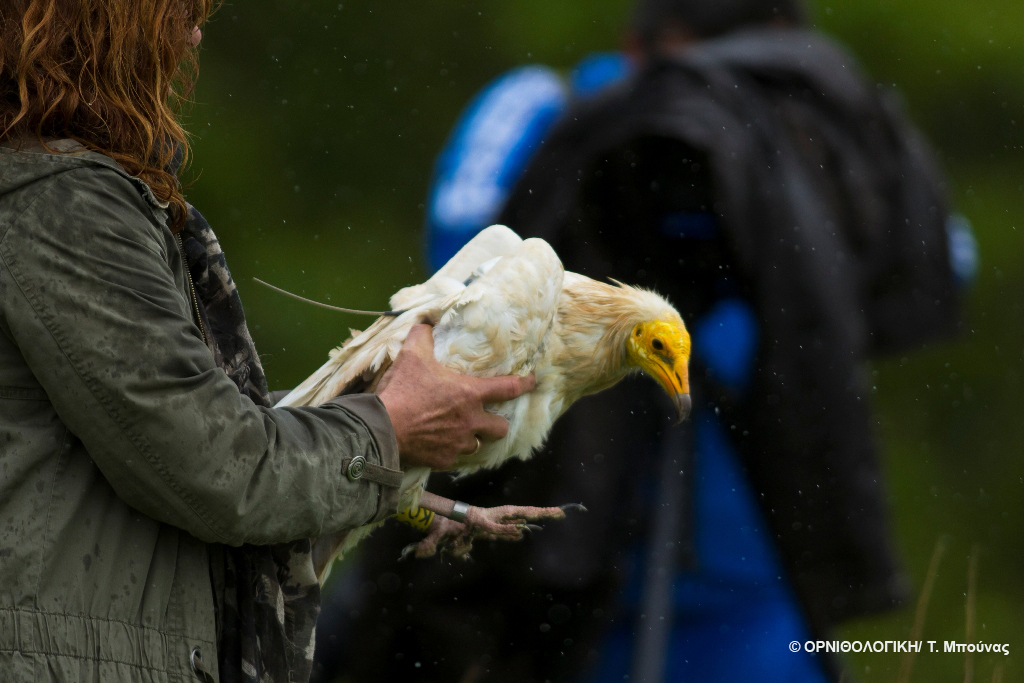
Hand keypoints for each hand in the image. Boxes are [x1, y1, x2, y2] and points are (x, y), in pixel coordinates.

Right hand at [377, 324, 534, 469]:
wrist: (383, 429)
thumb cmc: (402, 391)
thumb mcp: (412, 356)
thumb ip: (422, 337)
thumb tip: (426, 324)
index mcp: (470, 395)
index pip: (508, 389)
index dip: (524, 384)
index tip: (531, 382)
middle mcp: (471, 421)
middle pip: (501, 427)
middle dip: (498, 423)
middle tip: (488, 418)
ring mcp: (459, 443)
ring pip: (477, 444)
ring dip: (472, 437)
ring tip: (459, 431)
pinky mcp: (444, 459)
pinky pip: (455, 456)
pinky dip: (450, 450)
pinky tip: (438, 443)